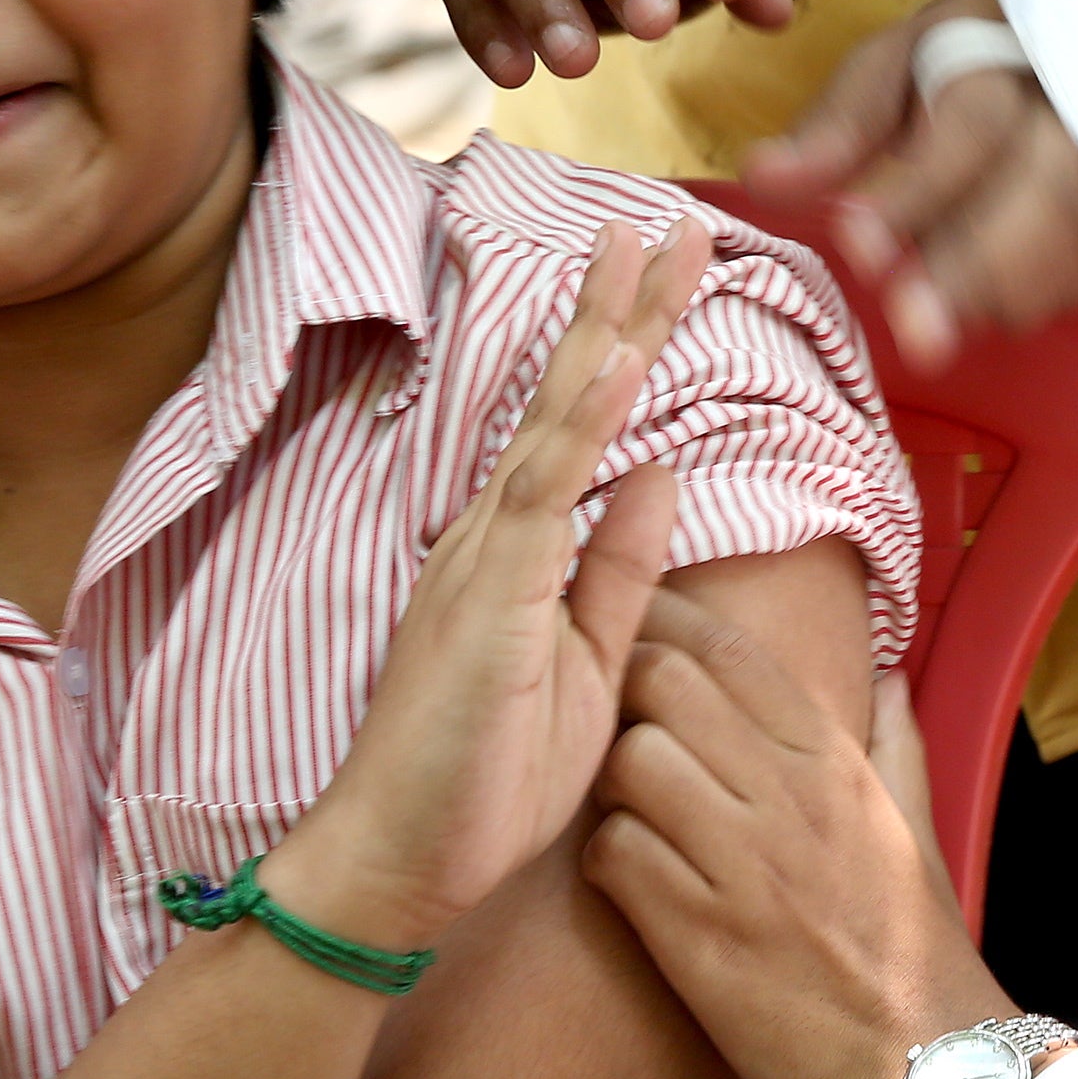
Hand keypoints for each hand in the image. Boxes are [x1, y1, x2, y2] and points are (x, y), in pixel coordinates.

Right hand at [263, 218, 711, 949]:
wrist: (401, 861)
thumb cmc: (482, 776)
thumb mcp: (584, 660)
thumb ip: (619, 567)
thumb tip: (665, 474)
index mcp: (519, 546)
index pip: (587, 423)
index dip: (631, 341)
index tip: (676, 269)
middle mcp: (495, 531)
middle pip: (570, 393)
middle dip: (624, 303)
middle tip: (674, 218)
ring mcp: (483, 556)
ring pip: (555, 420)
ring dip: (604, 332)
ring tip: (643, 249)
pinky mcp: (485, 596)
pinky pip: (542, 494)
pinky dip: (584, 424)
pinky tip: (617, 366)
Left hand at [588, 604, 1006, 1078]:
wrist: (932, 1070)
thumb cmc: (915, 951)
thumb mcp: (916, 830)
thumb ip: (894, 743)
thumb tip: (885, 675)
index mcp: (836, 764)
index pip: (732, 651)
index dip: (666, 622)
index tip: (630, 624)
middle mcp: (792, 799)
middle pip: (664, 685)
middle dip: (621, 694)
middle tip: (604, 726)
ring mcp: (748, 869)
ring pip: (630, 763)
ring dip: (607, 785)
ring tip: (622, 814)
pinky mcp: (706, 941)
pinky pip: (617, 858)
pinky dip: (604, 863)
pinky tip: (623, 883)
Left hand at [744, 0, 1077, 368]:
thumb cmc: (973, 63)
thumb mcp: (900, 66)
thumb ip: (839, 123)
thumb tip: (763, 179)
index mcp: (1009, 52)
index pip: (972, 125)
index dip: (915, 191)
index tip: (855, 241)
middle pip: (1043, 199)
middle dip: (971, 275)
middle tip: (916, 338)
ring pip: (1065, 256)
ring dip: (990, 294)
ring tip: (937, 284)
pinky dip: (1026, 296)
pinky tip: (995, 272)